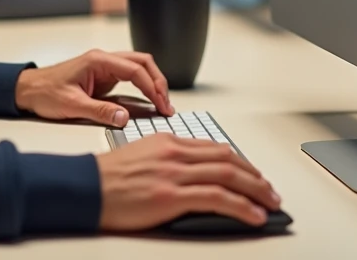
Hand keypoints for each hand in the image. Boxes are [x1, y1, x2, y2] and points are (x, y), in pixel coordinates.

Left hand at [15, 49, 173, 126]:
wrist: (27, 90)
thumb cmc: (45, 92)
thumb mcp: (72, 105)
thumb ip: (100, 111)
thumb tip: (124, 117)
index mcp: (98, 61)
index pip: (135, 69)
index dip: (152, 86)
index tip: (162, 104)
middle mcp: (104, 60)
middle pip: (142, 62)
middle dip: (159, 81)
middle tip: (167, 104)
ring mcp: (104, 68)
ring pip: (138, 68)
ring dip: (153, 83)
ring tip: (163, 104)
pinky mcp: (104, 78)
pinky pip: (130, 78)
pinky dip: (143, 87)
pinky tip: (149, 102)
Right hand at [97, 134, 281, 230]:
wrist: (85, 186)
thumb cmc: (107, 177)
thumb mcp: (141, 155)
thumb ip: (168, 159)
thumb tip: (192, 174)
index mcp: (168, 141)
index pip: (215, 147)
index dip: (240, 162)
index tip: (252, 174)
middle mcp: (175, 153)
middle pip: (228, 159)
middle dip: (255, 176)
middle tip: (270, 191)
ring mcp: (175, 173)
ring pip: (228, 176)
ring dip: (256, 191)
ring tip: (271, 204)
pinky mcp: (173, 196)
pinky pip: (217, 198)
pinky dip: (242, 207)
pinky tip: (254, 216)